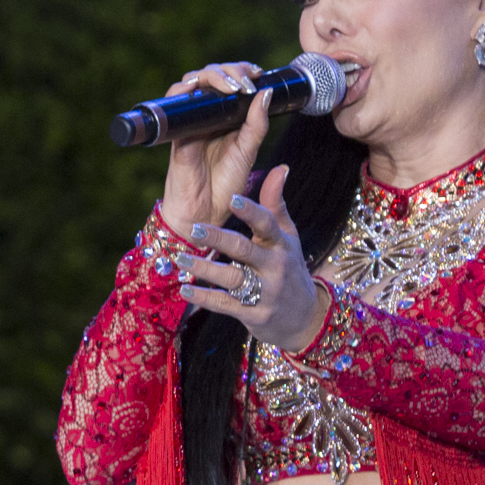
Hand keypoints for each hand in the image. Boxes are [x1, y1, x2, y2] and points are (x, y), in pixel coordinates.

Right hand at [157, 61, 272, 231]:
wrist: (205, 213)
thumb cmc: (225, 186)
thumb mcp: (248, 151)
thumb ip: (257, 124)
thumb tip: (265, 92)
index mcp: (227, 117)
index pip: (230, 81)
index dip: (241, 70)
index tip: (258, 73)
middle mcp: (208, 115)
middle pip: (212, 76)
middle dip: (230, 70)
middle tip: (246, 81)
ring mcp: (190, 122)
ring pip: (192, 83)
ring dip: (211, 76)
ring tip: (230, 85)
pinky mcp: (176, 133)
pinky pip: (173, 104)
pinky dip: (182, 90)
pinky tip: (194, 87)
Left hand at [177, 166, 322, 352]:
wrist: (305, 317)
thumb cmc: (289, 267)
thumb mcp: (288, 236)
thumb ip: (276, 204)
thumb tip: (280, 167)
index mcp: (281, 244)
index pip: (267, 224)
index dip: (250, 211)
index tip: (231, 198)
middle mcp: (274, 267)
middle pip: (244, 249)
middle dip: (218, 238)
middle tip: (193, 228)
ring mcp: (264, 292)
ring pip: (231, 278)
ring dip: (204, 268)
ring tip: (179, 259)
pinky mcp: (253, 314)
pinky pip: (225, 304)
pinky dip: (204, 298)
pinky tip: (184, 289)